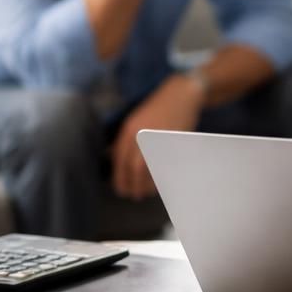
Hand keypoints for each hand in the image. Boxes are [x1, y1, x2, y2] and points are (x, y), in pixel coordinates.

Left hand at [110, 74, 205, 199]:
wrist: (180, 96)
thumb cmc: (155, 109)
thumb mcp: (133, 121)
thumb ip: (123, 140)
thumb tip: (111, 157)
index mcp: (129, 130)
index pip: (120, 160)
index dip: (119, 177)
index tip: (120, 189)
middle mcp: (142, 135)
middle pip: (135, 167)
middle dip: (133, 184)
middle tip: (133, 196)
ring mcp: (160, 139)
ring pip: (152, 168)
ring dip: (148, 184)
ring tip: (146, 192)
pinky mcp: (175, 141)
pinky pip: (167, 164)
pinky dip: (163, 176)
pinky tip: (161, 182)